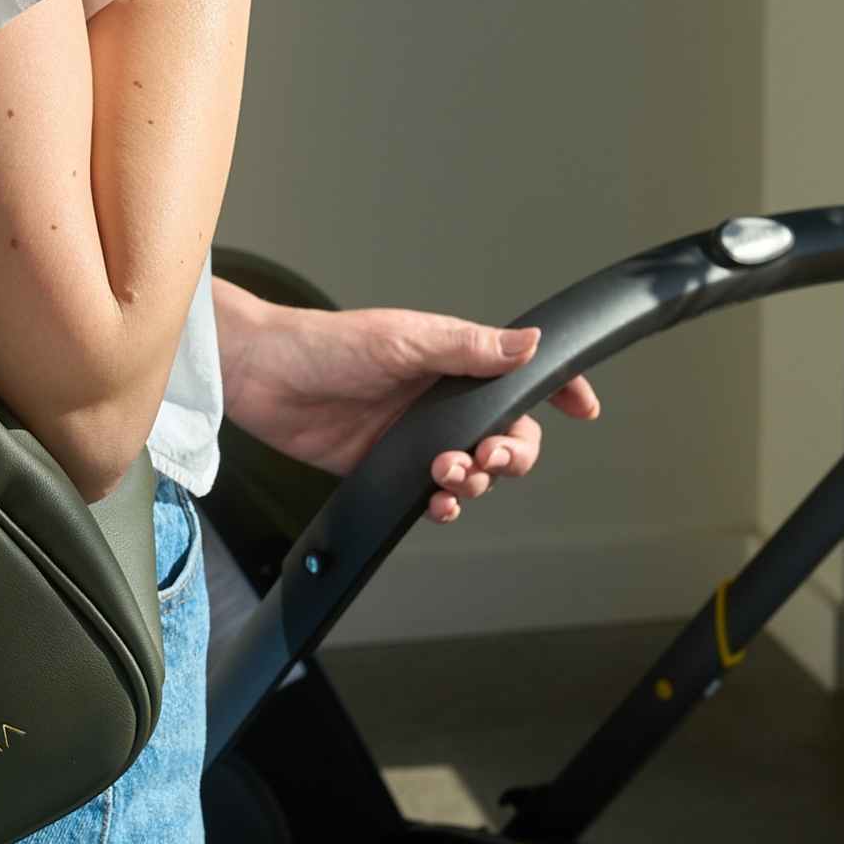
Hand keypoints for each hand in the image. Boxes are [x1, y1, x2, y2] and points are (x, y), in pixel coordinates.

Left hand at [215, 286, 601, 522]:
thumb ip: (469, 348)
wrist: (261, 376)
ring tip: (447, 473)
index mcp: (450, 359)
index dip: (556, 391)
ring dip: (473, 481)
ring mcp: (413, 436)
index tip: (583, 408)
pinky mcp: (385, 467)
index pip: (518, 375)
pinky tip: (435, 502)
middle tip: (488, 457)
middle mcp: (437, 400)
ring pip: (472, 472)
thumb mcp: (403, 338)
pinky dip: (441, 505)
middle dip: (511, 453)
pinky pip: (429, 495)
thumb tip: (531, 343)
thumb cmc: (322, 343)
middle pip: (506, 436)